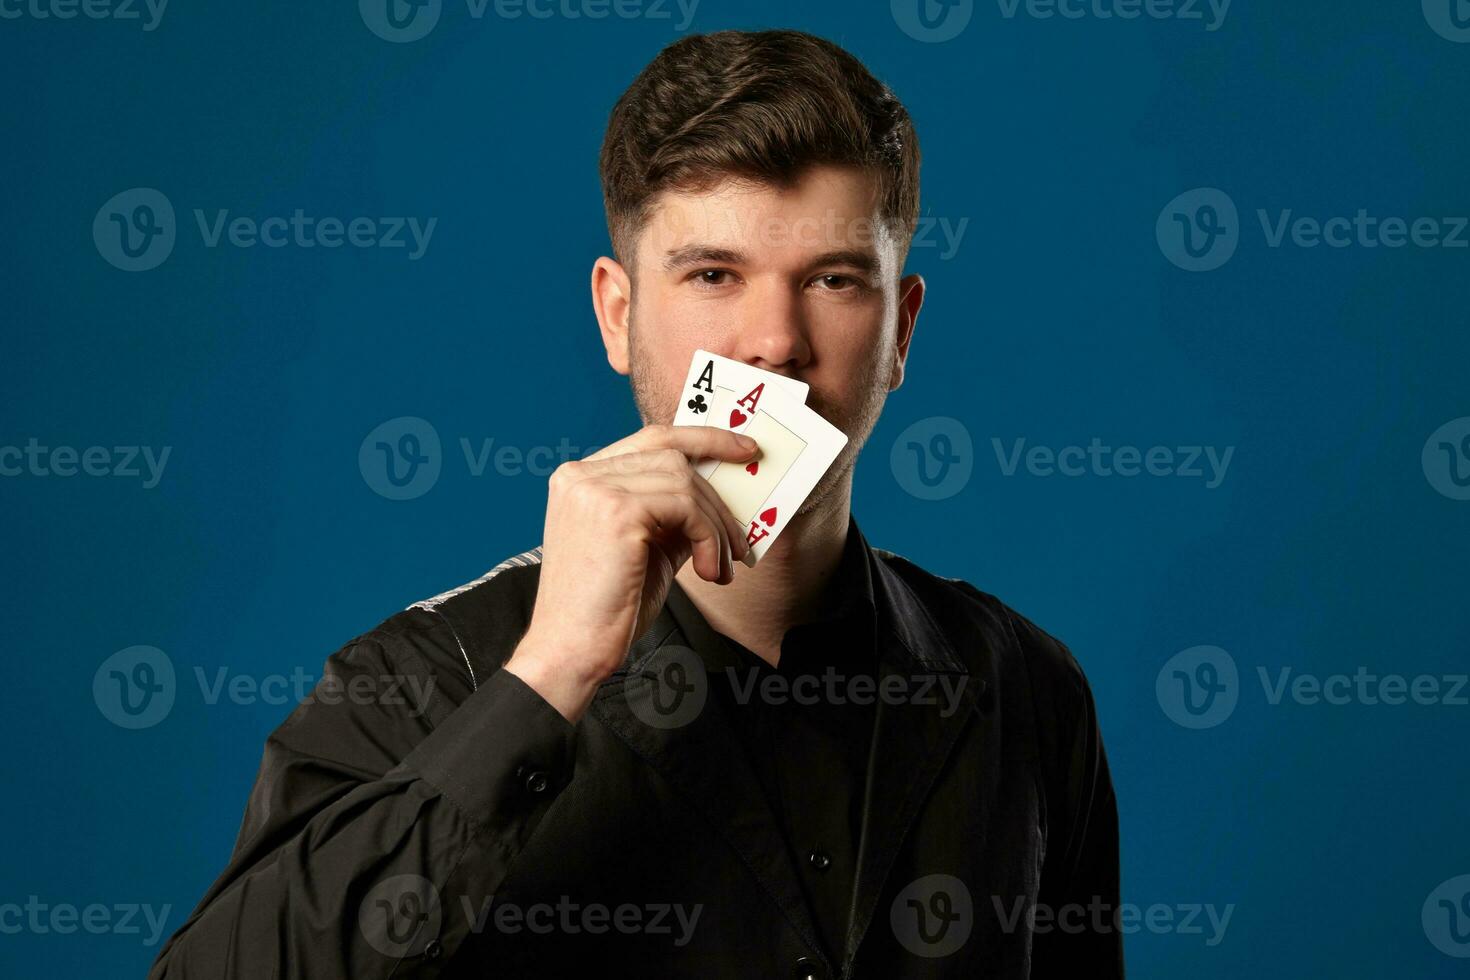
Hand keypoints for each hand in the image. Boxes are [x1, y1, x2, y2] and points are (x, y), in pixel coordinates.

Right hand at [503, 424, 756, 721]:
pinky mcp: (615, 511)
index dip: (703, 439)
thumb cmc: (607, 608)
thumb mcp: (649, 547)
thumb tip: (725, 496)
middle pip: (673, 455)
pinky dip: (708, 537)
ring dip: (716, 526)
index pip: (652, 439)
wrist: (572, 652)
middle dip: (718, 496)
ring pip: (684, 481)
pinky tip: (708, 572)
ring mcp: (595, 489)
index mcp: (582, 478)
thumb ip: (676, 513)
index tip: (744, 450)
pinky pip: (685, 507)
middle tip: (740, 540)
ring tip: (721, 567)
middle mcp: (581, 474)